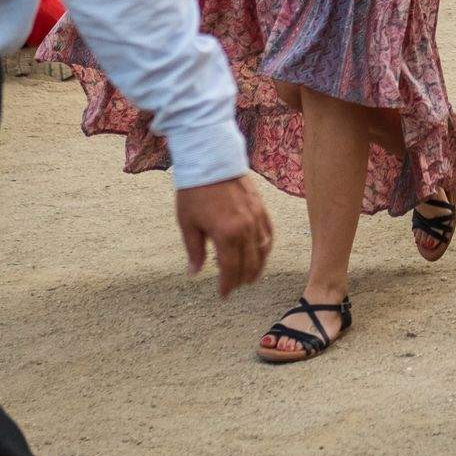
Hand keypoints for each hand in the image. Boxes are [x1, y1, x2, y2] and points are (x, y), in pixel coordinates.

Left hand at [174, 173, 272, 296]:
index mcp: (226, 234)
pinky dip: (266, 247)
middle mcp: (245, 228)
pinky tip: (261, 253)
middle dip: (241, 279)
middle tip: (234, 287)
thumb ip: (194, 250)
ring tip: (250, 277)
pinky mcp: (261, 207)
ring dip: (257, 267)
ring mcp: (256, 217)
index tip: (224, 294)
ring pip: (262, 250)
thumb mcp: (188, 223)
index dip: (227, 284)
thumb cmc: (195, 191)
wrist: (210, 160)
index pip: (230, 268)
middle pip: (249, 263)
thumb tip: (195, 272)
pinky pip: (268, 233)